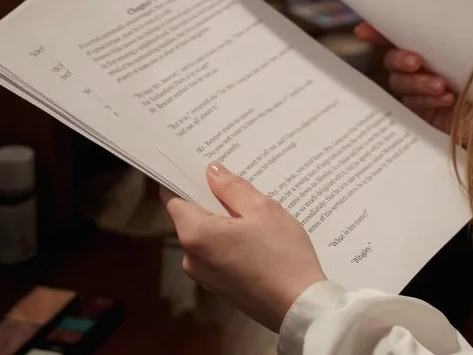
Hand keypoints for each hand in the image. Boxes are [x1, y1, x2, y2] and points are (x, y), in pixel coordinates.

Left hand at [162, 163, 327, 331]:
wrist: (300, 308)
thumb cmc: (282, 255)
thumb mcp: (262, 210)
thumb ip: (232, 188)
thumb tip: (211, 171)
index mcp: (195, 235)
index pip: (173, 199)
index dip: (183, 179)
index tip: (197, 164)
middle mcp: (191, 258)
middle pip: (191, 217)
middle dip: (210, 199)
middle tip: (235, 181)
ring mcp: (205, 277)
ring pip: (207, 236)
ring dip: (224, 220)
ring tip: (253, 208)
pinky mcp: (220, 288)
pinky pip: (218, 254)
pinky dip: (230, 240)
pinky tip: (256, 235)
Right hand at [354, 23, 456, 133]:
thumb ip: (458, 36)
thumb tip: (440, 12)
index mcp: (429, 47)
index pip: (396, 36)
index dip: (377, 32)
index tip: (364, 31)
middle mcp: (419, 69)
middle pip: (391, 63)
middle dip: (400, 60)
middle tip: (417, 61)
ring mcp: (419, 95)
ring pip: (401, 87)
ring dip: (419, 84)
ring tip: (441, 86)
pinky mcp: (424, 118)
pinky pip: (414, 109)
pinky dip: (428, 102)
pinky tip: (447, 100)